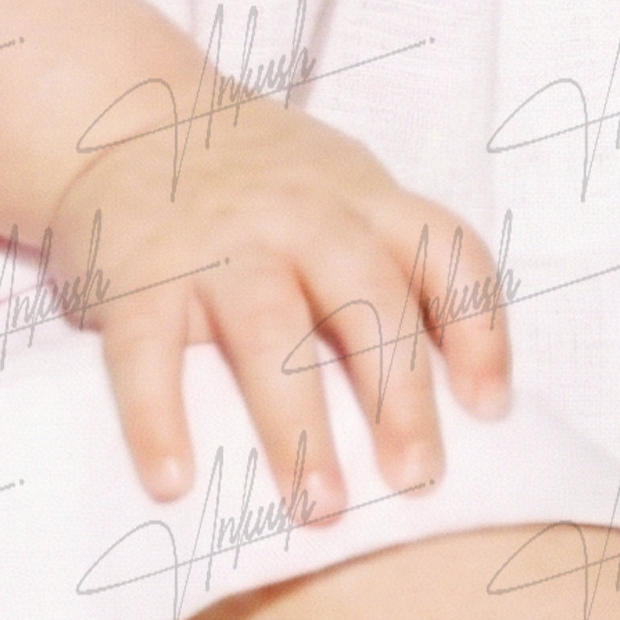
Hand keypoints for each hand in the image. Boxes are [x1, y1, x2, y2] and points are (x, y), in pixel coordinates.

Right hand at [47, 90, 513, 521]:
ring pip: (269, 328)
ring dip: (297, 425)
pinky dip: (157, 419)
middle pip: (368, 297)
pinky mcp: (138, 274)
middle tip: (416, 480)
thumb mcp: (340, 190)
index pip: (445, 252)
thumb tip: (457, 389)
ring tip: (319, 506)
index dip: (481, 329)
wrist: (129, 114)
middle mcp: (299, 213)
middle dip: (398, 394)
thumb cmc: (258, 180)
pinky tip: (174, 482)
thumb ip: (389, 263)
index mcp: (361, 197)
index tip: (489, 410)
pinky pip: (146, 352)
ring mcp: (217, 242)